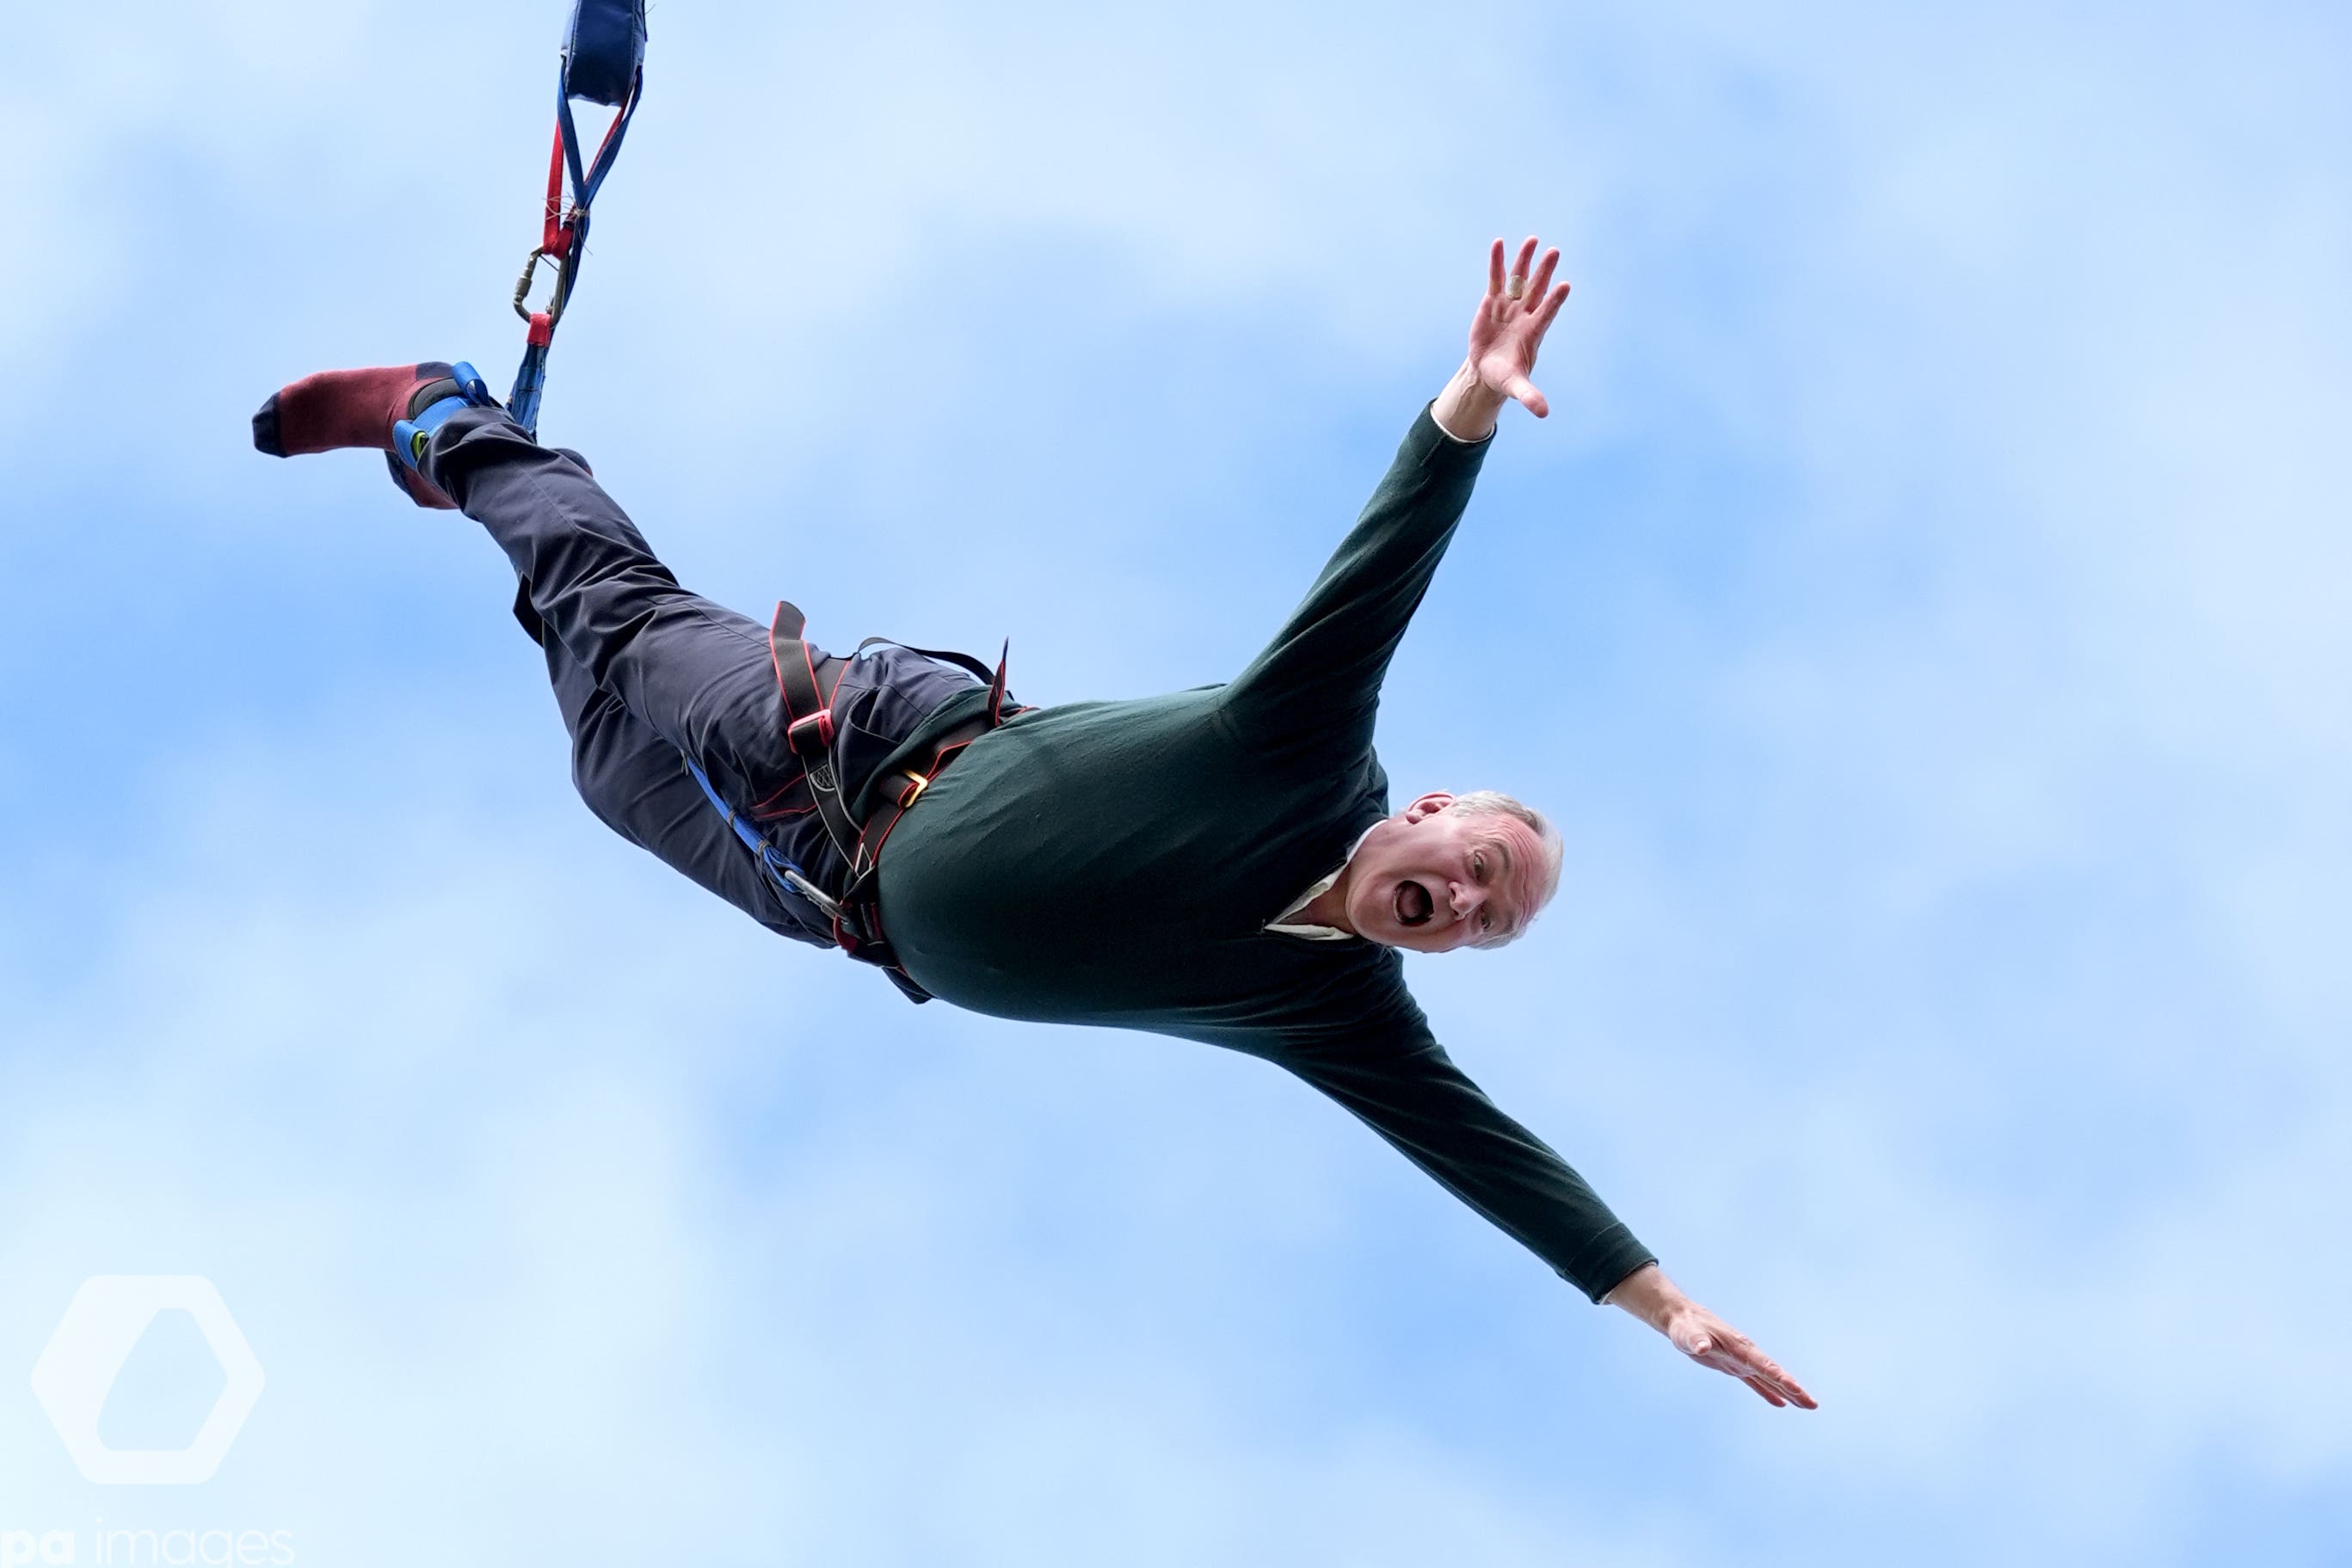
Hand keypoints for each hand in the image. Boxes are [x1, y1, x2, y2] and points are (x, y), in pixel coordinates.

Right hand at [1471, 235, 1569, 416]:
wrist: (1487, 369)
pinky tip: (1498, 243)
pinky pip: (1495, 279)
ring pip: (1519, 280)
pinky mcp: (1492, 302)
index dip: (1555, 300)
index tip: (1565, 286)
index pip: (1547, 313)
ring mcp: (1509, 306)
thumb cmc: (1505, 377)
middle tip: (1554, 252)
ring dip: (1525, 261)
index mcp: (1533, 332)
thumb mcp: (1516, 387)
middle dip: (1544, 271)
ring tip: (1533, 240)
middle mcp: (1525, 314)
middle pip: (1537, 289)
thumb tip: (1544, 413)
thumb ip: (1530, 396)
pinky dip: (1497, 262)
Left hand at [1603, 1263, 1818, 1410]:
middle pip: (1774, 1373)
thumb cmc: (1684, 1326)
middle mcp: (1745, 1353)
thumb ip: (1695, 1340)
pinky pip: (1755, 1382)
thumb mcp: (1687, 1334)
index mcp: (1739, 1346)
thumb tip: (1701, 1347)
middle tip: (1813, 1404)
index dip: (1780, 1378)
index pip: (1763, 1365)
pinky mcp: (1734, 1365)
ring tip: (1807, 1406)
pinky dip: (1768, 1392)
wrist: (1683, 1319)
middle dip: (1794, 1388)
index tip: (1797, 1389)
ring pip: (1769, 1379)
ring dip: (1788, 1392)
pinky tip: (1781, 1403)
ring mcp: (1742, 1360)